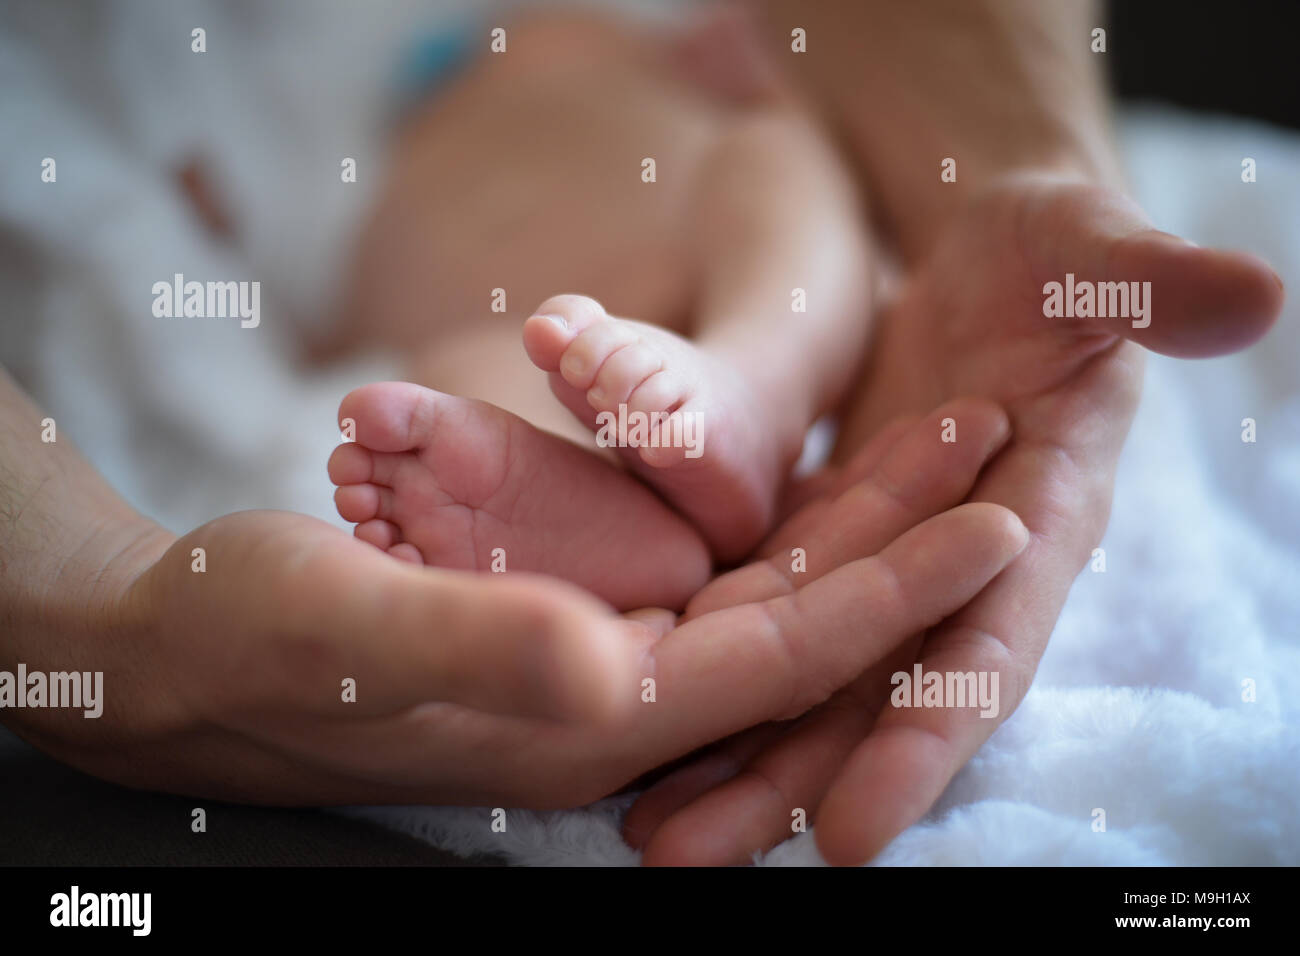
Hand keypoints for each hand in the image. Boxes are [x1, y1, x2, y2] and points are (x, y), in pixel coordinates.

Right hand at [13, 465, 1026, 808]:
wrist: (176, 656)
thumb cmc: (244, 644)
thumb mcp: (337, 632)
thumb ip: (473, 648)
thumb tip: (604, 663)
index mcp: (588, 714)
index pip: (781, 655)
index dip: (893, 589)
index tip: (994, 511)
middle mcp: (612, 696)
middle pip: (792, 615)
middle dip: (896, 532)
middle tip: (986, 436)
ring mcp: (591, 658)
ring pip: (752, 588)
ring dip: (842, 513)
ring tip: (923, 437)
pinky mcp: (562, 621)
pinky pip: (690, 571)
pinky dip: (756, 516)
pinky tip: (801, 470)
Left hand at [623, 173, 1283, 863]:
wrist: (994, 250)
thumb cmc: (1059, 249)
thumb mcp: (1100, 251)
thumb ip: (1153, 281)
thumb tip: (1254, 292)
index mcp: (1038, 518)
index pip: (982, 650)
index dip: (923, 743)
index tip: (847, 836)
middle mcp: (957, 564)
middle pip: (871, 693)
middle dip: (787, 781)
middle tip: (684, 858)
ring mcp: (889, 553)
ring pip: (806, 667)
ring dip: (730, 743)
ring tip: (640, 820)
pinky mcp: (834, 526)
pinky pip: (768, 604)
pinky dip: (712, 655)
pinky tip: (641, 701)